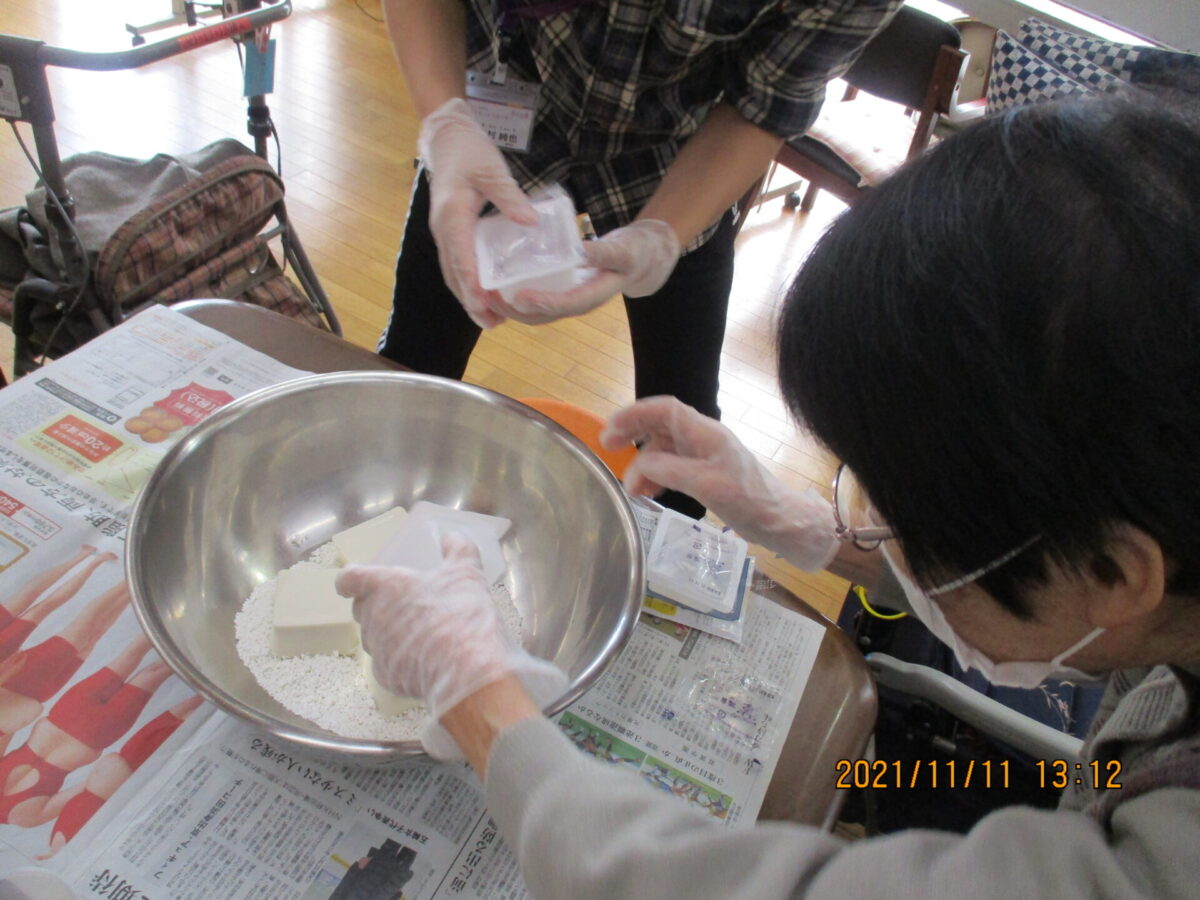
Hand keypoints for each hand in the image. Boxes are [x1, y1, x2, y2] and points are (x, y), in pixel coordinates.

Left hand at [336, 533, 565, 758]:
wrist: (468, 669)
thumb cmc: (462, 614)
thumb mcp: (467, 573)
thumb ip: (458, 549)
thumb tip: (453, 537)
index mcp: (385, 587)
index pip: (349, 578)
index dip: (351, 579)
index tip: (355, 580)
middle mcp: (373, 618)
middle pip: (361, 609)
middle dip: (377, 606)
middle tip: (406, 605)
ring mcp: (377, 650)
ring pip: (374, 638)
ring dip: (389, 634)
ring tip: (420, 634)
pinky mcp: (386, 677)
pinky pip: (387, 664)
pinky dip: (401, 660)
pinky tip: (425, 659)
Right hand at [419, 98, 537, 328]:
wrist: (447, 139)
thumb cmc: (469, 152)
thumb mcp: (492, 170)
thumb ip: (510, 197)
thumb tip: (531, 223)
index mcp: (452, 216)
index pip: (462, 258)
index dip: (473, 284)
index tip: (486, 304)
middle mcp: (443, 229)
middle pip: (454, 274)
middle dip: (471, 301)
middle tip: (492, 324)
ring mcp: (444, 233)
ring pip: (453, 273)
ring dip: (469, 298)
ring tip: (491, 320)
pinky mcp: (450, 232)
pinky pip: (457, 264)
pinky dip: (468, 284)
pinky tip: (485, 296)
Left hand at [491, 219, 680, 324]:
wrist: (640, 258)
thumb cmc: (634, 253)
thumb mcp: (623, 250)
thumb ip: (602, 253)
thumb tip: (578, 252)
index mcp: (593, 296)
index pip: (565, 305)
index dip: (542, 303)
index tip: (519, 296)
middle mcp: (578, 304)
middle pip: (543, 315)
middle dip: (515, 310)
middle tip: (491, 296)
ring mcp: (568, 300)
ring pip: (536, 313)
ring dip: (511, 308)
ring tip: (488, 293)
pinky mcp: (561, 293)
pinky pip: (536, 301)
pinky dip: (517, 297)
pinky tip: (501, 284)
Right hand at [600, 396, 838, 571]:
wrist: (779, 521)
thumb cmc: (748, 500)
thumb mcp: (706, 485)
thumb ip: (670, 470)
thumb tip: (642, 463)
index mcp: (705, 433)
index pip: (665, 409)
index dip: (634, 414)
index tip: (610, 432)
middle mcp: (703, 438)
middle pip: (660, 426)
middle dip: (633, 436)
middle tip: (609, 450)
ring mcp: (704, 455)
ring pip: (663, 449)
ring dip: (644, 466)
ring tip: (633, 491)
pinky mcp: (705, 473)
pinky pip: (672, 466)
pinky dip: (656, 477)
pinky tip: (649, 494)